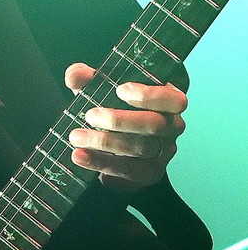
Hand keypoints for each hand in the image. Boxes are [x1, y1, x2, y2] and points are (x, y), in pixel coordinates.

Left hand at [64, 62, 186, 189]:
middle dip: (118, 120)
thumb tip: (75, 75)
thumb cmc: (112, 108)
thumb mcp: (99, 91)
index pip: (174, 100)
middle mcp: (171, 127)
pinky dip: (102, 164)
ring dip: (105, 143)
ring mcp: (164, 152)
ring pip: (141, 149)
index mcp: (168, 102)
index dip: (150, 95)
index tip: (119, 89)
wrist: (113, 145)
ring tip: (76, 137)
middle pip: (154, 125)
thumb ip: (88, 80)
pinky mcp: (150, 173)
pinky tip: (81, 157)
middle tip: (89, 115)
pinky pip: (130, 172)